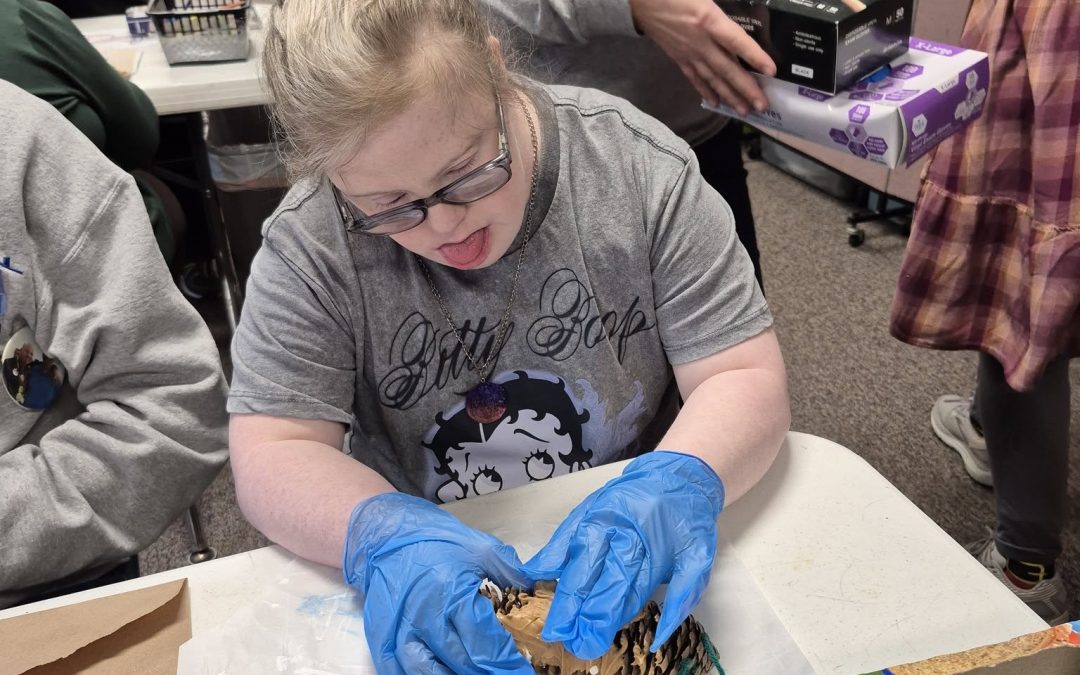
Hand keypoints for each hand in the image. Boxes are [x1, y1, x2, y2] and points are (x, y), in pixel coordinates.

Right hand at [342, 492, 532, 673]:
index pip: (486, 642)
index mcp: (452, 593)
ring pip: (428, 673)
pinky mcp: (381, 639)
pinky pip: (399, 671)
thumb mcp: (478, 546)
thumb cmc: (431, 538)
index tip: (524, 671)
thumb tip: (536, 591)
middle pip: (462, 662)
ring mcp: (399, 631)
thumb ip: (510, 571)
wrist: (381, 533)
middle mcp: (425, 617)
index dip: (508, 663)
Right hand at [523, 451, 723, 659]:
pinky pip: (564, 534)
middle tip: (564, 638)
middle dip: (578, 611)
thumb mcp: (699, 558)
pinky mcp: (587, 510)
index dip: (603, 617)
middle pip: (595, 577)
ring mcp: (600, 519)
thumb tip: (660, 638)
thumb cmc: (688, 520)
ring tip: (551, 618)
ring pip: (577, 558)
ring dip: (563, 591)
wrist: (679, 473)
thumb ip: (682, 596)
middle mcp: (620, 532)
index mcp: (651, 547)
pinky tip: (533, 574)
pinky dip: (548, 555)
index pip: (622, 590)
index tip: (590, 642)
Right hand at [629, 0, 776, 113]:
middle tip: (761, 106)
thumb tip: (737, 22)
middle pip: (727, 69)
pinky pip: (694, 77)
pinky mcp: (677, 57)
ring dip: (729, 96)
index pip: (737, 42)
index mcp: (708, 19)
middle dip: (745, 89)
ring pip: (712, 78)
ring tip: (744, 110)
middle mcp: (700, 41)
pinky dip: (705, 91)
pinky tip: (715, 103)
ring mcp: (688, 52)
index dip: (755, 57)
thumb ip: (720, 8)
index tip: (771, 72)